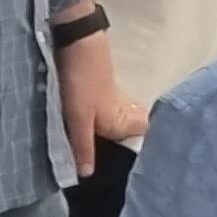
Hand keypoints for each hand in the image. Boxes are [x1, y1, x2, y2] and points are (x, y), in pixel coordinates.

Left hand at [57, 25, 146, 182]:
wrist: (76, 40)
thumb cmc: (81, 82)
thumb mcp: (78, 119)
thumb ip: (83, 147)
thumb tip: (86, 176)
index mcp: (125, 119)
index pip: (141, 138)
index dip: (132, 152)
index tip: (117, 167)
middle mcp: (124, 109)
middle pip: (125, 132)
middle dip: (114, 145)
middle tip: (96, 159)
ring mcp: (113, 97)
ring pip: (111, 120)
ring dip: (100, 132)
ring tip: (83, 146)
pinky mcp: (100, 87)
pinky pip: (100, 109)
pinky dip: (93, 117)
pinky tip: (78, 122)